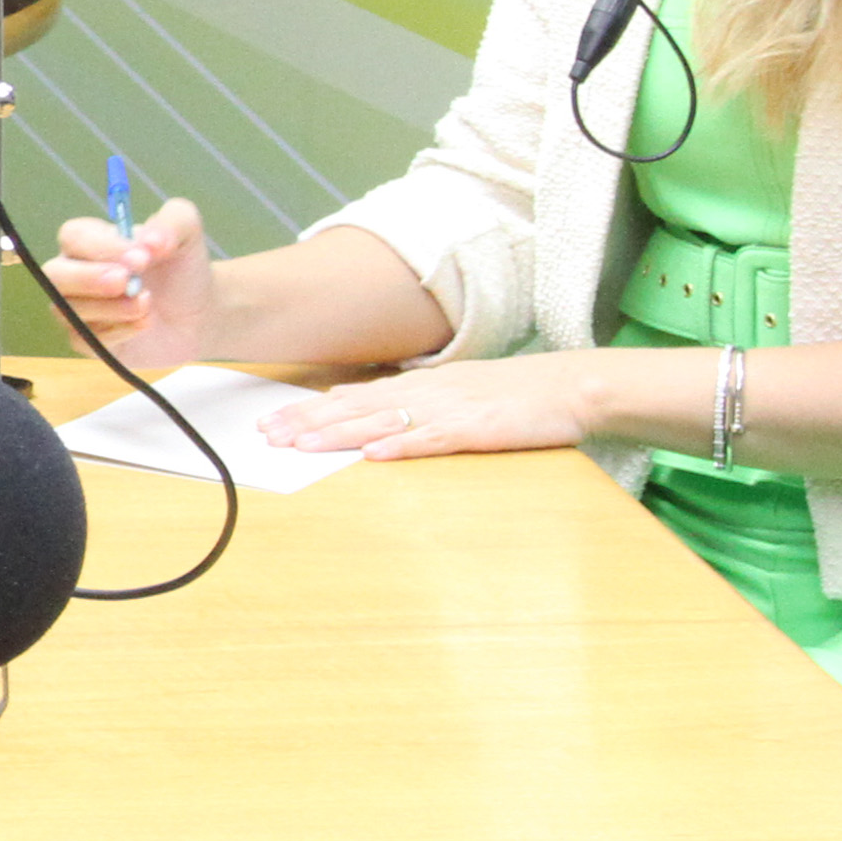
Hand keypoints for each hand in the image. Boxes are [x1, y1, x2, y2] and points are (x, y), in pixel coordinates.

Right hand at [39, 197, 218, 359]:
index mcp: (91, 240)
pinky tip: (144, 323)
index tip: (142, 256)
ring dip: (110, 306)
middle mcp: (75, 272)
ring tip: (147, 303)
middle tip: (126, 281)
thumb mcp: (187, 233)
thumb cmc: (182, 269)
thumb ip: (173, 221)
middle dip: (88, 277)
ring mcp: (77, 308)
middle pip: (54, 273)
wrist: (198, 316)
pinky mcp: (86, 341)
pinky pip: (84, 338)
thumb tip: (152, 240)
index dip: (103, 247)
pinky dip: (116, 331)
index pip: (75, 237)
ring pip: (68, 309)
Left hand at [258, 353, 600, 462]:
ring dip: (341, 434)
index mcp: (422, 385)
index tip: (273, 421)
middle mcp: (428, 392)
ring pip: (385, 421)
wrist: (574, 386)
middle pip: (357, 407)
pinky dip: (402, 446)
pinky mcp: (478, 429)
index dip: (311, 410)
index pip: (355, 397)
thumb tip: (373, 418)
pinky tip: (374, 455)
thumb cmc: (518, 395)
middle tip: (267, 435)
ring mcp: (452, 409)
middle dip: (309, 422)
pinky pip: (434, 439)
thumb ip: (417, 403)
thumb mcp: (459, 392)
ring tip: (302, 445)